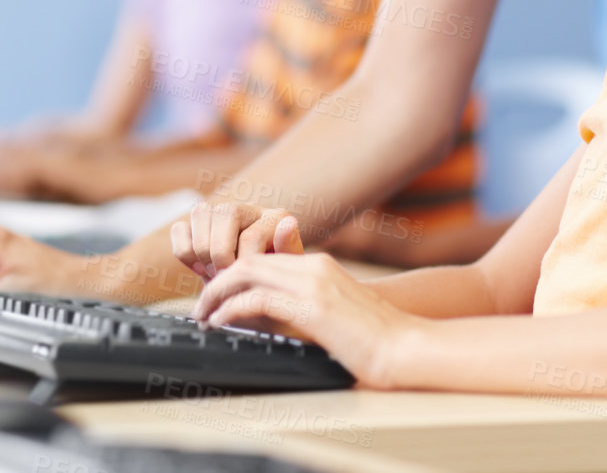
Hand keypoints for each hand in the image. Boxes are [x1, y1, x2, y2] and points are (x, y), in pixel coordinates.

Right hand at [170, 202, 304, 279]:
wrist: (259, 292)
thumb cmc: (276, 283)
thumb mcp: (288, 273)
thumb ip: (288, 249)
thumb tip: (288, 224)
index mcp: (274, 217)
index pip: (252, 235)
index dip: (244, 266)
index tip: (244, 285)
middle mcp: (246, 208)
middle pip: (224, 213)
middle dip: (221, 254)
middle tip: (226, 278)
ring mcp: (219, 213)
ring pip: (199, 213)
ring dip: (203, 252)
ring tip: (215, 274)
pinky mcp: (197, 225)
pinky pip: (179, 229)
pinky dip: (185, 252)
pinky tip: (201, 268)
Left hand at [194, 252, 420, 386]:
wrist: (406, 348)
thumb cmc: (375, 342)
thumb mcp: (330, 318)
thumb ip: (297, 311)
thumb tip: (258, 321)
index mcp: (320, 267)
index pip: (264, 259)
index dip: (234, 276)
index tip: (216, 298)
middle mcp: (314, 267)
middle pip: (249, 260)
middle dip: (217, 282)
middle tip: (199, 307)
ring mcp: (314, 284)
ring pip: (247, 273)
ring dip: (217, 293)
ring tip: (202, 315)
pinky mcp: (312, 306)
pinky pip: (258, 298)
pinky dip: (232, 308)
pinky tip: (221, 323)